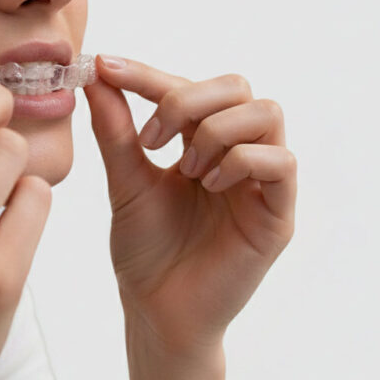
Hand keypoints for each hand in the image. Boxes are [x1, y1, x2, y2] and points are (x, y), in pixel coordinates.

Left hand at [84, 55, 296, 357]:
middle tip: (153, 140)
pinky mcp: (279, 213)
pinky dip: (242, 160)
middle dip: (188, 102)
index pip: (189, 87)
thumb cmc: (145, 251)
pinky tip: (209, 185)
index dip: (148, 73)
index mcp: (203, 143)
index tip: (105, 67)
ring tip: (186, 169)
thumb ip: (117, 131)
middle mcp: (238, 153)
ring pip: (266, 113)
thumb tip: (97, 76)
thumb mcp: (126, 183)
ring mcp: (261, 182)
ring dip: (217, 130)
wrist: (157, 312)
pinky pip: (281, 161)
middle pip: (238, 87)